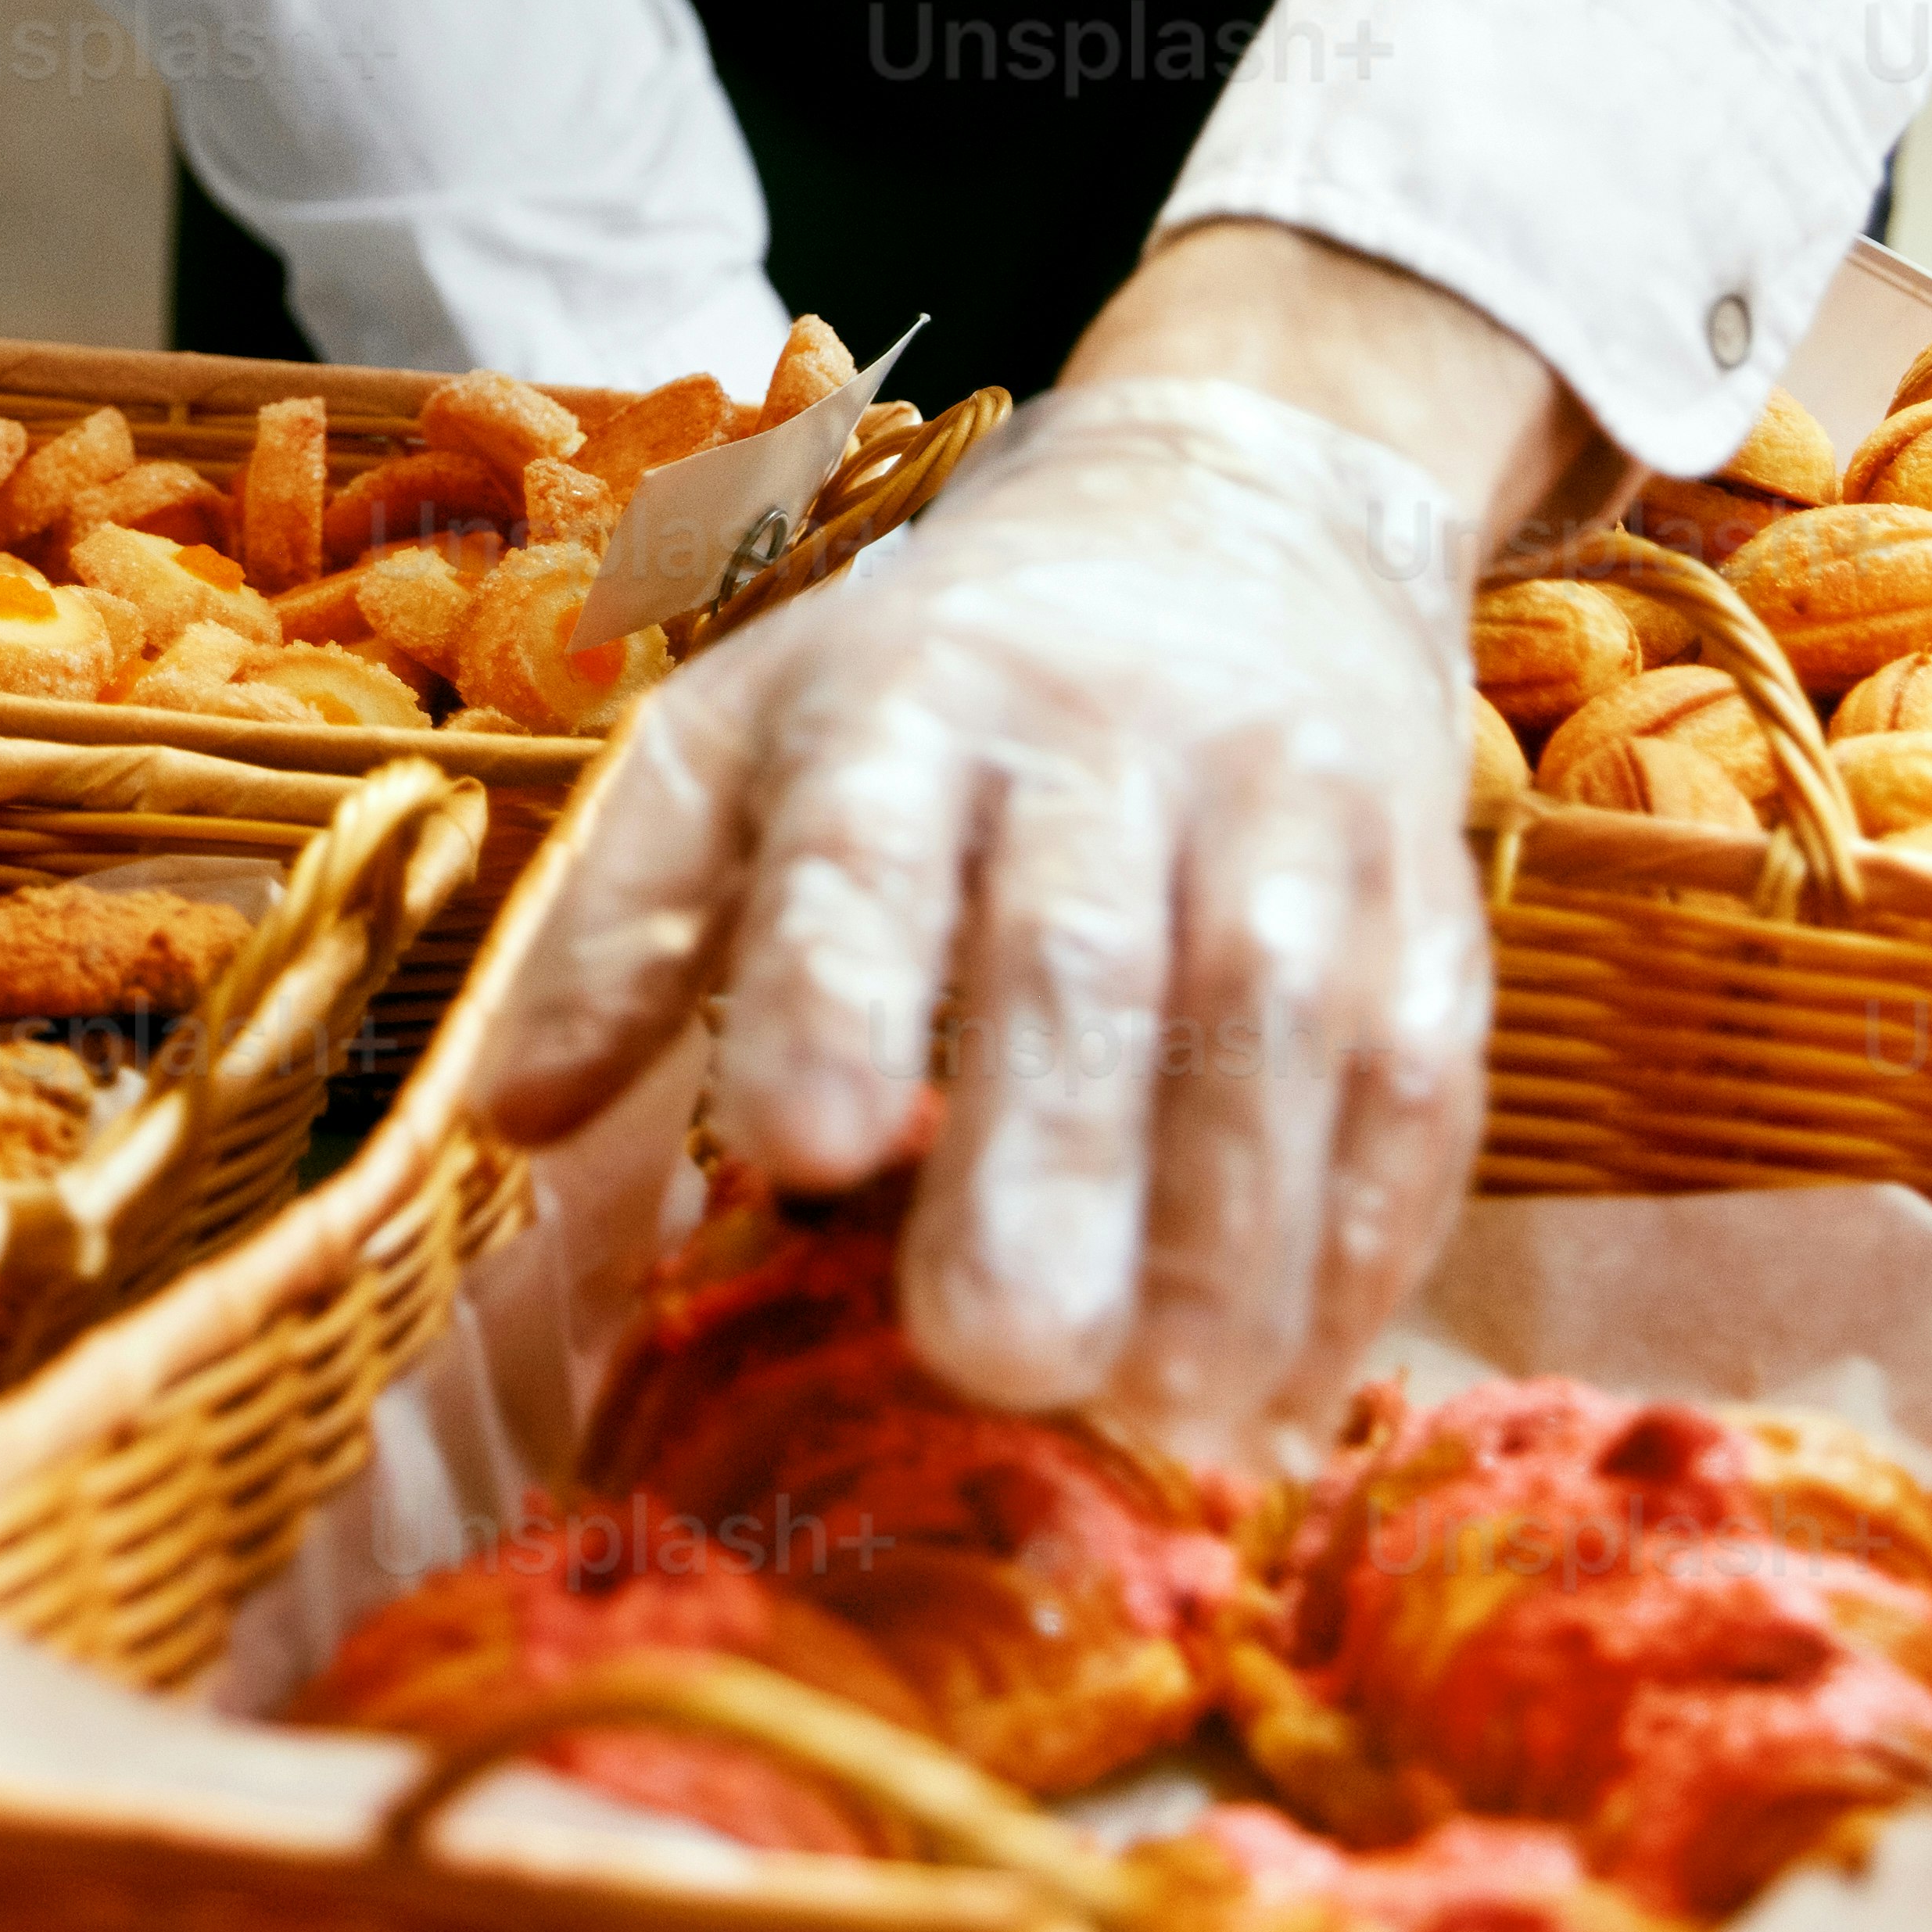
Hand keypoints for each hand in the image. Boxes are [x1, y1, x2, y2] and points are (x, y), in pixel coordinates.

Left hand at [478, 340, 1498, 1442]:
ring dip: (1223, 1244)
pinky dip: (1360, 1247)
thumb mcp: (751, 734)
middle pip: (1087, 963)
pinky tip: (1283, 1389)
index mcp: (911, 708)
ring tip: (1153, 1413)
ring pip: (1280, 1035)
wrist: (1247, 518)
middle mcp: (1113, 751)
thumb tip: (503, 1120)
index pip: (868, 848)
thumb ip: (628, 921)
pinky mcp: (1428, 909)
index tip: (799, 1146)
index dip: (838, 988)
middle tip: (994, 1360)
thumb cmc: (945, 674)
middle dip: (1046, 1166)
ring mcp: (1293, 824)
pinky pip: (1418, 1086)